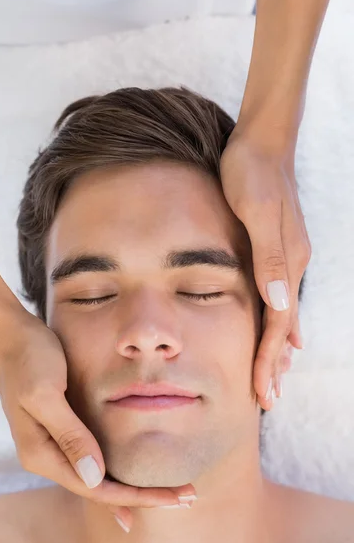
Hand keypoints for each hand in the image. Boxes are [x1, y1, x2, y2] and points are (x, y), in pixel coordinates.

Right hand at [0, 309, 195, 531]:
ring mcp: (54, 444)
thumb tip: (95, 477)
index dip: (136, 497)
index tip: (172, 499)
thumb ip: (69, 434)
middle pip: (100, 489)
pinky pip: (94, 458)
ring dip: (133, 486)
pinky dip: (117, 471)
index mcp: (41, 454)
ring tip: (170, 492)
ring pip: (98, 477)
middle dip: (142, 497)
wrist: (10, 336)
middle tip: (186, 499)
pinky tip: (133, 479)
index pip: (95, 488)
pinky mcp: (62, 428)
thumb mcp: (46, 393)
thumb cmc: (28, 359)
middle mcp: (46, 457)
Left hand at [220, 126, 310, 409]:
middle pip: (284, 327)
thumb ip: (270, 256)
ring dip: (277, 350)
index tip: (262, 393)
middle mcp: (290, 266)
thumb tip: (279, 302)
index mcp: (286, 263)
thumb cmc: (252, 174)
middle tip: (267, 400)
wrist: (262, 142)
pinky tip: (278, 334)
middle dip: (274, 365)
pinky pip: (279, 298)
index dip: (269, 360)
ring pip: (283, 316)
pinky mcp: (276, 250)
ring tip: (271, 378)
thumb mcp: (257, 211)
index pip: (279, 325)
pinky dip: (277, 324)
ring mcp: (286, 259)